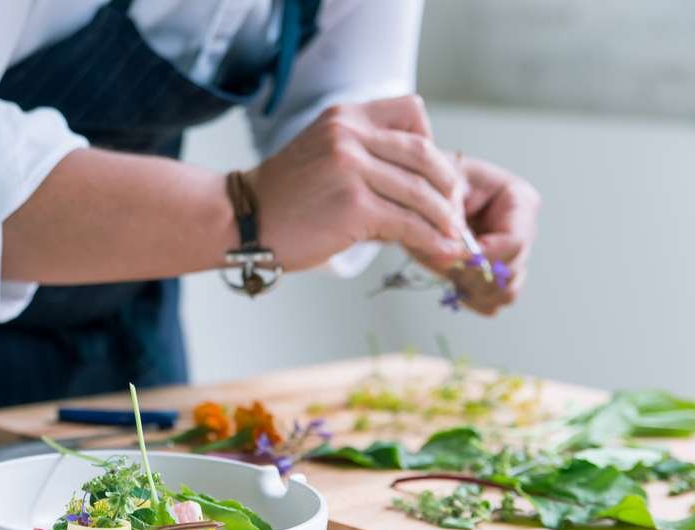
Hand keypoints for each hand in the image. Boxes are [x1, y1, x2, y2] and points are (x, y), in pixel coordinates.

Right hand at [247, 96, 466, 271]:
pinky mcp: (353, 205)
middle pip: (425, 154)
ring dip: (444, 218)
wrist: (239, 220)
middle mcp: (350, 134)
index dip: (432, 146)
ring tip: (453, 238)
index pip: (412, 114)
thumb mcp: (324, 157)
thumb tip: (420, 199)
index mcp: (346, 117)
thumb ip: (367, 163)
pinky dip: (430, 239)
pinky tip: (440, 250)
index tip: (434, 178)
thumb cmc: (282, 199)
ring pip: (421, 191)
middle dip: (448, 188)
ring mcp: (351, 167)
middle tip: (454, 214)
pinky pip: (407, 222)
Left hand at [448, 156, 539, 314]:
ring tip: (446, 269)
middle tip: (440, 260)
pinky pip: (494, 303)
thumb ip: (447, 218)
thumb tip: (450, 258)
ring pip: (505, 292)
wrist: (423, 195)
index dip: (483, 256)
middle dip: (472, 274)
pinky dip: (470, 299)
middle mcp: (524, 231)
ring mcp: (514, 257)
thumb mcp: (438, 189)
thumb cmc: (434, 184)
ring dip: (471, 288)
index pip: (515, 242)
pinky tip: (453, 282)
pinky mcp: (499, 277)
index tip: (451, 256)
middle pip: (510, 272)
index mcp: (519, 202)